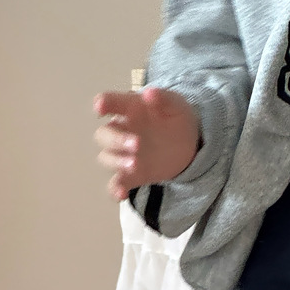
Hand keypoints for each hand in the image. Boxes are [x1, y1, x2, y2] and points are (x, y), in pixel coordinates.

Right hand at [93, 86, 201, 201]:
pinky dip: (115, 189)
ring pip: (107, 158)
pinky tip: (121, 195)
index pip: (112, 103)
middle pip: (104, 135)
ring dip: (117, 162)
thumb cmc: (176, 116)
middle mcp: (122, 131)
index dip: (104, 104)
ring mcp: (125, 154)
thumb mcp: (175, 104)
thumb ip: (163, 99)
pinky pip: (116, 183)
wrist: (188, 143)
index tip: (100, 107)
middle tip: (137, 144)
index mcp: (129, 109)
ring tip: (135, 165)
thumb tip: (149, 93)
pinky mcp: (132, 175)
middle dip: (116, 140)